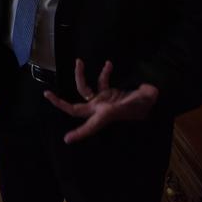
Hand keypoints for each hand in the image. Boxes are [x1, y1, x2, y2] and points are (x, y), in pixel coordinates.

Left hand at [43, 59, 158, 143]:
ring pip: (84, 90)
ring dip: (80, 76)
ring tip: (79, 62)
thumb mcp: (142, 100)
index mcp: (106, 114)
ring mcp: (102, 101)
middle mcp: (101, 109)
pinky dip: (104, 73)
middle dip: (60, 103)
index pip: (90, 126)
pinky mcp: (107, 93)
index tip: (67, 139)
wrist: (154, 99)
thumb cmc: (148, 102)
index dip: (79, 133)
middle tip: (46, 94)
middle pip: (75, 108)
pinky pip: (100, 82)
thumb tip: (144, 92)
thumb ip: (138, 96)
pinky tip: (109, 64)